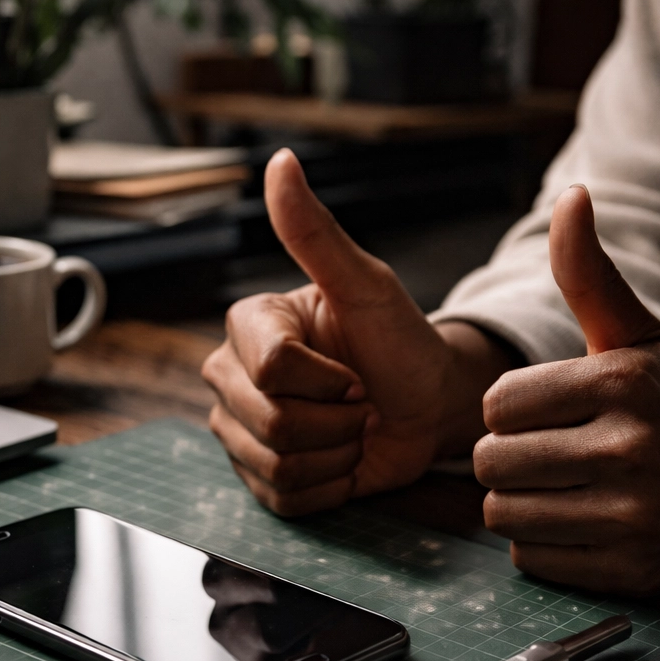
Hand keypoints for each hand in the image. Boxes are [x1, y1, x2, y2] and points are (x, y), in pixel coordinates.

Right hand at [203, 148, 513, 514]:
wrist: (428, 407)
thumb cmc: (401, 342)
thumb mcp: (366, 285)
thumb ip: (315, 232)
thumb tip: (281, 161)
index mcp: (249, 326)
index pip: (273, 368)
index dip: (328, 379)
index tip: (356, 369)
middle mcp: (230, 378)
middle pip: (271, 422)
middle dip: (336, 419)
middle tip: (360, 401)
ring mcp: (241, 433)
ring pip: (275, 463)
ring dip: (336, 452)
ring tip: (354, 428)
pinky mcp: (260, 481)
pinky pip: (283, 499)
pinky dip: (329, 486)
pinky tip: (343, 459)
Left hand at [473, 186, 659, 593]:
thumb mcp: (643, 337)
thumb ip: (591, 275)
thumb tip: (573, 197)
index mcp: (623, 384)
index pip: (495, 405)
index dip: (506, 412)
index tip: (541, 414)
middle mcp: (629, 450)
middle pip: (492, 464)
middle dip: (507, 459)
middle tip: (545, 455)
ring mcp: (633, 517)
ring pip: (504, 516)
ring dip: (519, 505)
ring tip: (559, 490)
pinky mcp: (631, 572)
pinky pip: (532, 562)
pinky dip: (541, 547)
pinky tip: (578, 524)